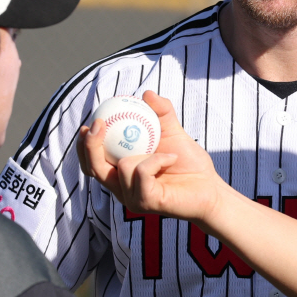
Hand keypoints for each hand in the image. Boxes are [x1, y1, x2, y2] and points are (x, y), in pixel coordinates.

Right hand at [78, 90, 225, 223]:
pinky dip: (157, 160)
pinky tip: (171, 160)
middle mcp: (121, 188)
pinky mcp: (145, 203)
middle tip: (98, 123)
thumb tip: (146, 93)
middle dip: (90, 146)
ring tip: (169, 153)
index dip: (85, 144)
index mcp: (121, 173)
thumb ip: (161, 113)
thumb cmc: (189, 163)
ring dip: (148, 153)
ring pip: (123, 166)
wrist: (211, 188)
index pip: (93, 161)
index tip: (91, 122)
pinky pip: (141, 171)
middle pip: (93, 168)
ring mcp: (132, 198)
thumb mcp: (173, 132)